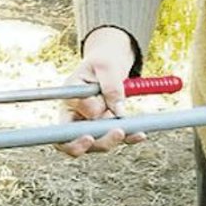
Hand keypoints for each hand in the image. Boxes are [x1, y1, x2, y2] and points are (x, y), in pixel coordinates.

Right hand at [56, 26, 146, 156]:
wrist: (110, 63)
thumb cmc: (103, 61)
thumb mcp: (106, 65)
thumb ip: (110, 86)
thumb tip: (118, 112)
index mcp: (69, 99)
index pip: (66, 124)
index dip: (73, 136)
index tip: (88, 137)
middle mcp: (75, 115)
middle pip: (78, 141)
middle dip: (99, 142)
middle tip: (119, 132)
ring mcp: (89, 124)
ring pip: (97, 144)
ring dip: (115, 140)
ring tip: (134, 130)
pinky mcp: (105, 127)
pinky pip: (115, 138)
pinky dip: (128, 138)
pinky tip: (139, 135)